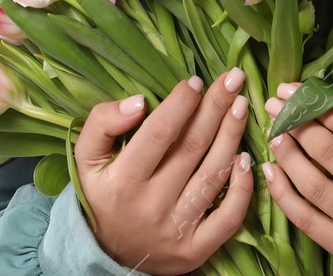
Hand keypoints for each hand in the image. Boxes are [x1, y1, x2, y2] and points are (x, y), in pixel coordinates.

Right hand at [74, 72, 255, 275]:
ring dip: (232, 136)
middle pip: (192, 148)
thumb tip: (139, 101)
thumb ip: (103, 123)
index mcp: (123, 181)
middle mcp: (151, 206)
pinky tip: (246, 158)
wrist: (107, 254)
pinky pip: (228, 218)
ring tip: (241, 105)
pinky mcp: (196, 250)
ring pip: (214, 175)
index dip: (181, 103)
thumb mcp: (86, 157)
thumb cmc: (103, 194)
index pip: (159, 133)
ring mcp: (176, 230)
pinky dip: (242, 188)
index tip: (195, 81)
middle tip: (232, 79)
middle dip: (216, 108)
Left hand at [262, 82, 332, 273]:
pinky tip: (270, 172)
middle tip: (275, 103)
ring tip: (273, 132)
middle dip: (294, 121)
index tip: (292, 87)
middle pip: (324, 149)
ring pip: (310, 184)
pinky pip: (307, 220)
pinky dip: (283, 195)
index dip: (314, 101)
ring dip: (285, 154)